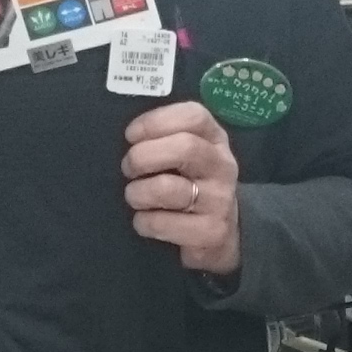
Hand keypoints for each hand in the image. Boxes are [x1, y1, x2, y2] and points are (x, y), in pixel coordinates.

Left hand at [124, 100, 241, 276]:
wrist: (217, 234)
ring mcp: (220, 200)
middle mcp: (223, 166)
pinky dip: (143, 222)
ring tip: (134, 197)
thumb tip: (131, 136)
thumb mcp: (187, 154)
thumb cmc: (189, 184)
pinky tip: (145, 221)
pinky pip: (162, 223)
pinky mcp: (211, 232)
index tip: (131, 135)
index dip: (156, 122)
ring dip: (137, 192)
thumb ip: (165, 137)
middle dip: (142, 156)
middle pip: (184, 148)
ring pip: (167, 188)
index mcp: (215, 139)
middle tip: (128, 168)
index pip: (194, 116)